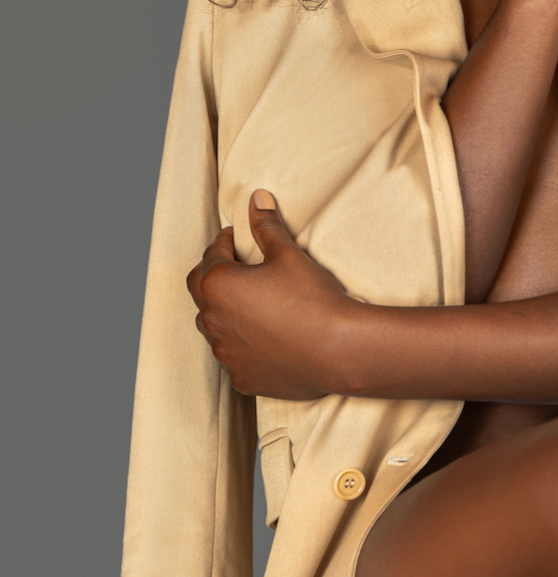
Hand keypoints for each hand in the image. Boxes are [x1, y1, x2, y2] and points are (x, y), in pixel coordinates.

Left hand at [187, 191, 351, 398]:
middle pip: (201, 291)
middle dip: (214, 276)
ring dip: (225, 312)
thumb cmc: (312, 299)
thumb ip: (266, 226)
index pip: (211, 256)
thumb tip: (257, 198)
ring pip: (214, 327)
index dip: (224, 243)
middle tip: (236, 267)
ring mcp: (225, 353)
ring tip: (250, 304)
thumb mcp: (288, 254)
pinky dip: (240, 344)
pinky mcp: (241, 377)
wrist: (337, 349)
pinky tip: (263, 338)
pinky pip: (232, 356)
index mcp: (218, 285)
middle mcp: (213, 320)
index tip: (235, 239)